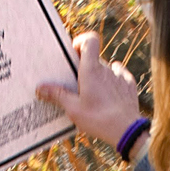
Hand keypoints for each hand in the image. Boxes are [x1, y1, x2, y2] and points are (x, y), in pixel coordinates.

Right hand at [35, 33, 144, 149]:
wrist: (127, 130)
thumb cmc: (98, 119)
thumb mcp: (73, 109)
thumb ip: (57, 95)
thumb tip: (40, 88)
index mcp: (91, 69)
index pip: (89, 40)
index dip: (81, 41)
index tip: (74, 53)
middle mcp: (107, 68)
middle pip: (94, 59)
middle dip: (84, 68)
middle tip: (75, 84)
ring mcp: (120, 76)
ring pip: (107, 70)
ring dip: (99, 77)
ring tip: (92, 96)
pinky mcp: (129, 86)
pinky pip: (119, 78)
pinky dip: (113, 84)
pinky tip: (109, 97)